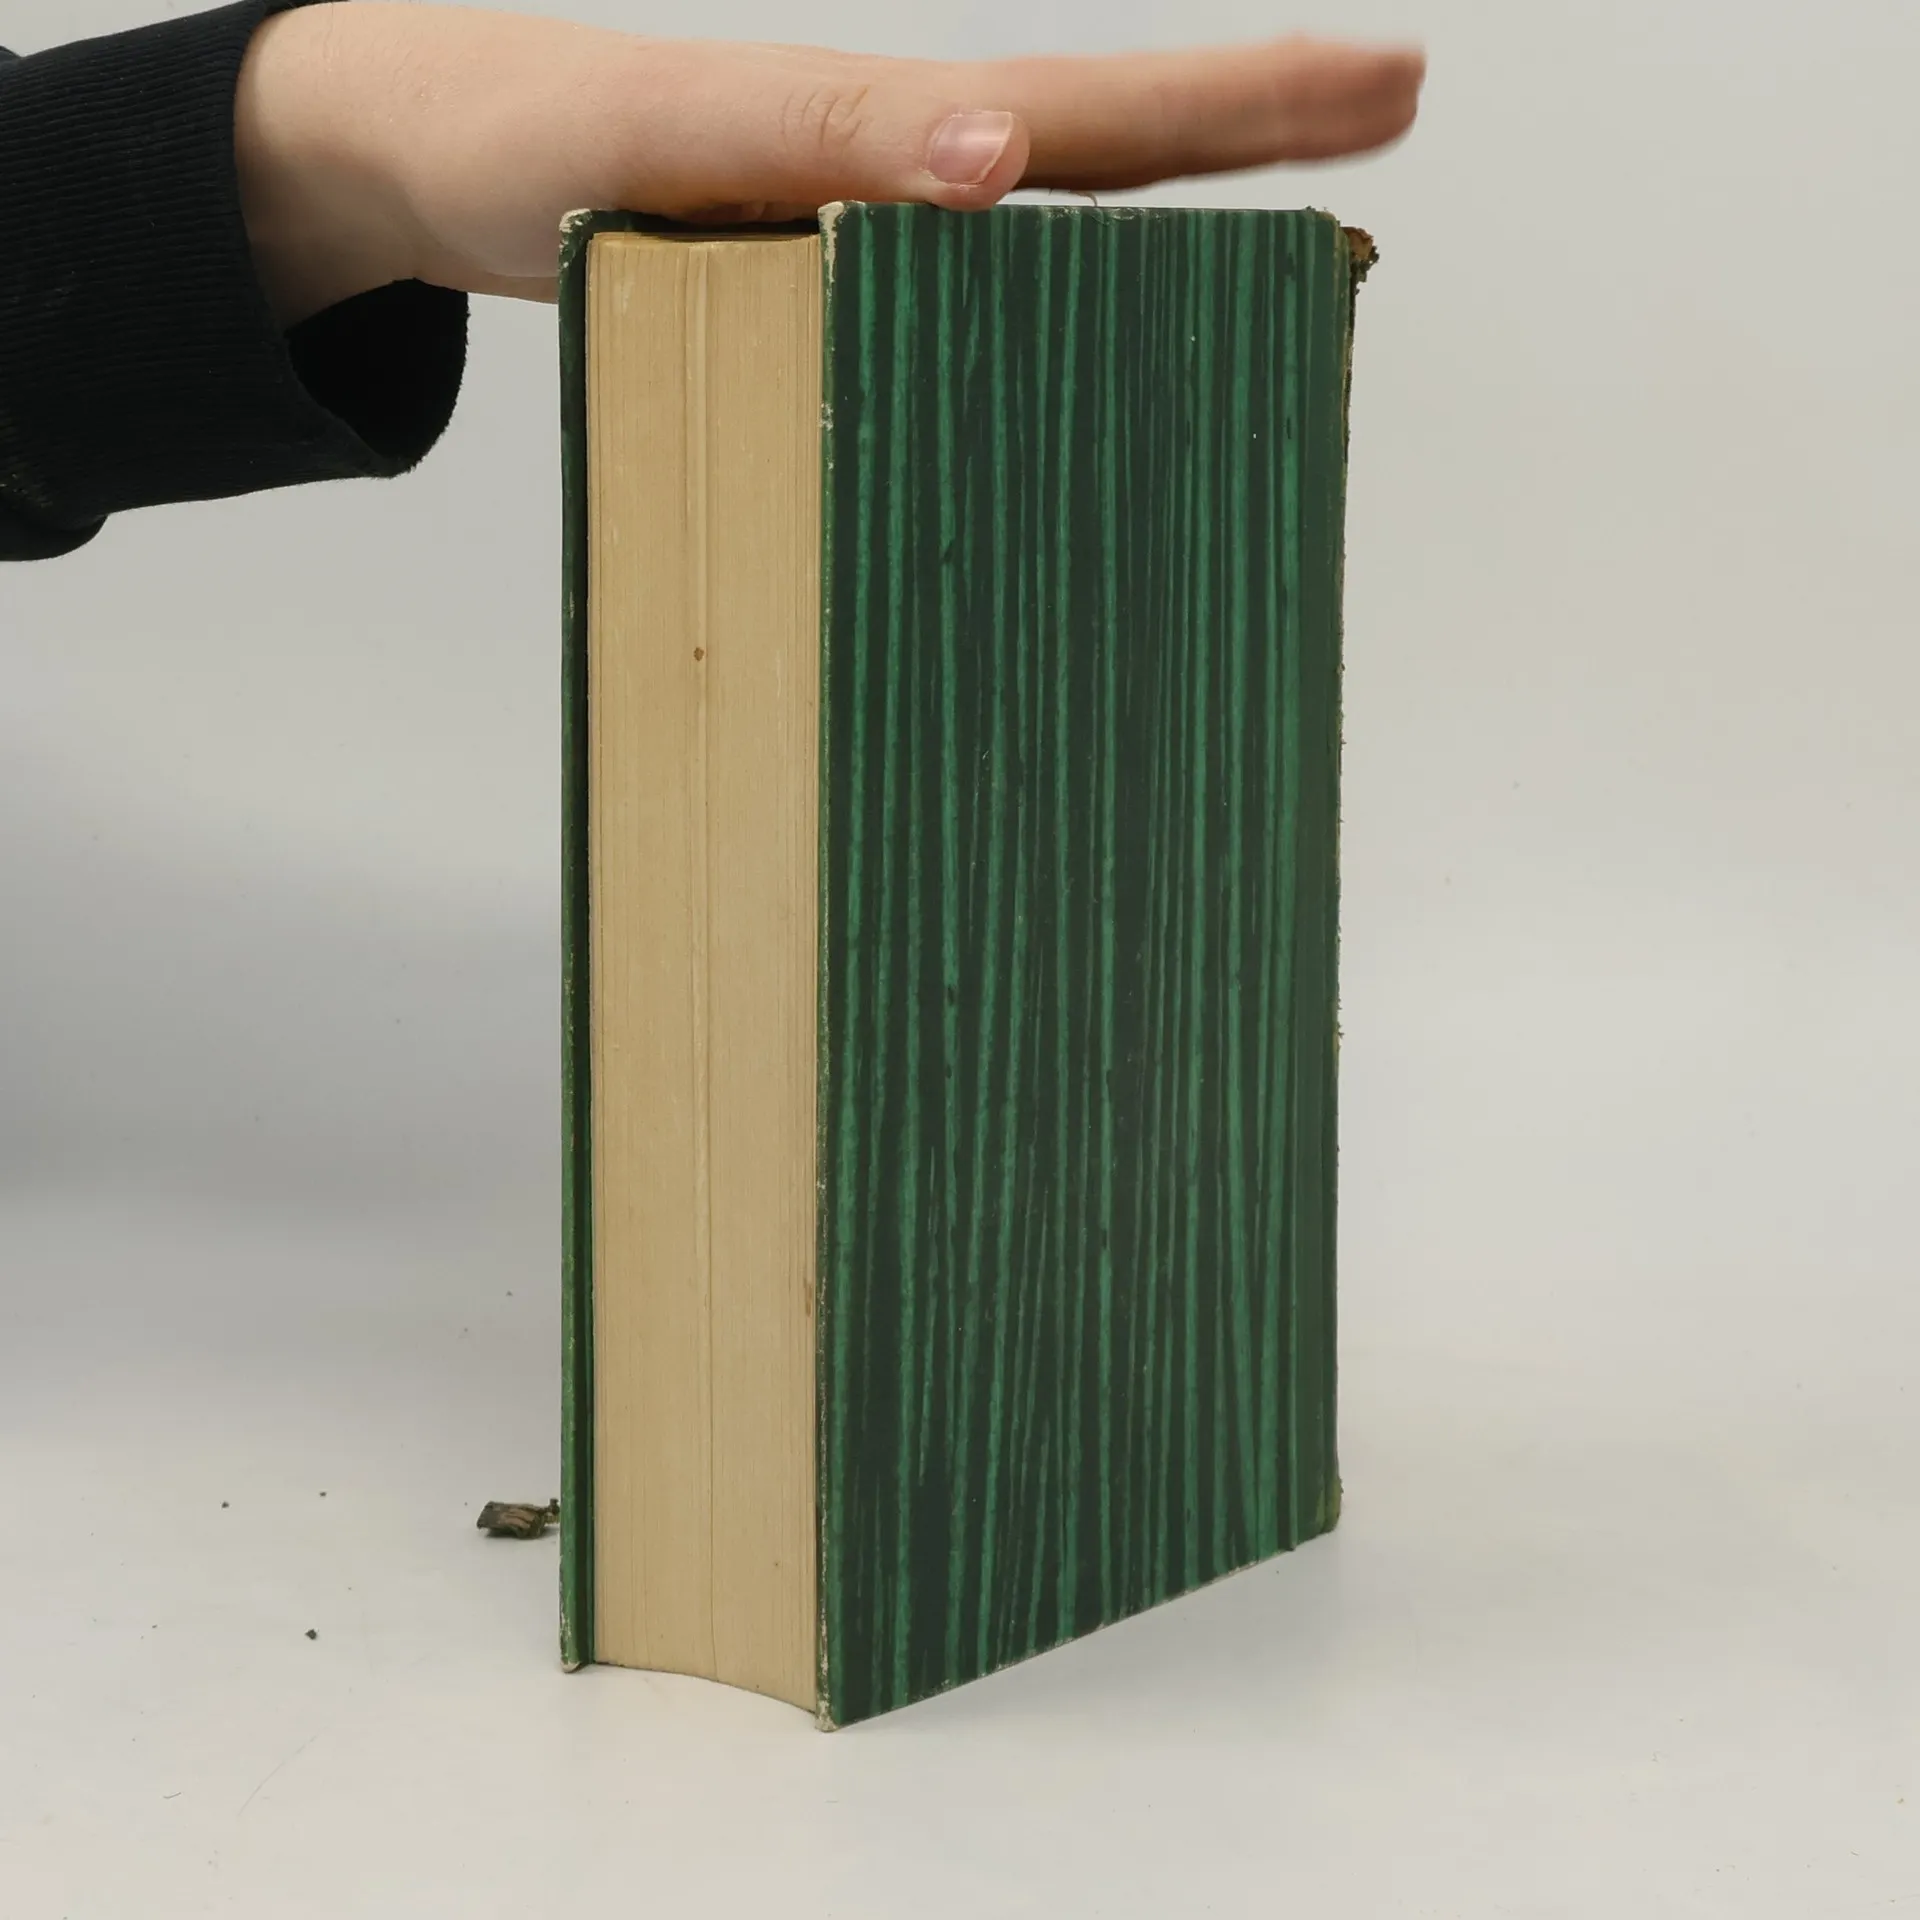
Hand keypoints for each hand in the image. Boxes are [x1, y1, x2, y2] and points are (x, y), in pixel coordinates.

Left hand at [236, 4, 1424, 325]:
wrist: (444, 170)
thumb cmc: (538, 136)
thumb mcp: (671, 122)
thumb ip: (826, 133)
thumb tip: (997, 163)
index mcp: (892, 126)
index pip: (1099, 114)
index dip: (1240, 104)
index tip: (1383, 88)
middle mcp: (911, 182)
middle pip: (1114, 165)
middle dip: (1258, 145)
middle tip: (1395, 132)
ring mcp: (882, 245)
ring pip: (1060, 248)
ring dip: (1184, 251)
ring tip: (1299, 272)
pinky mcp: (839, 304)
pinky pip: (970, 327)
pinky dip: (1058, 342)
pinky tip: (1106, 375)